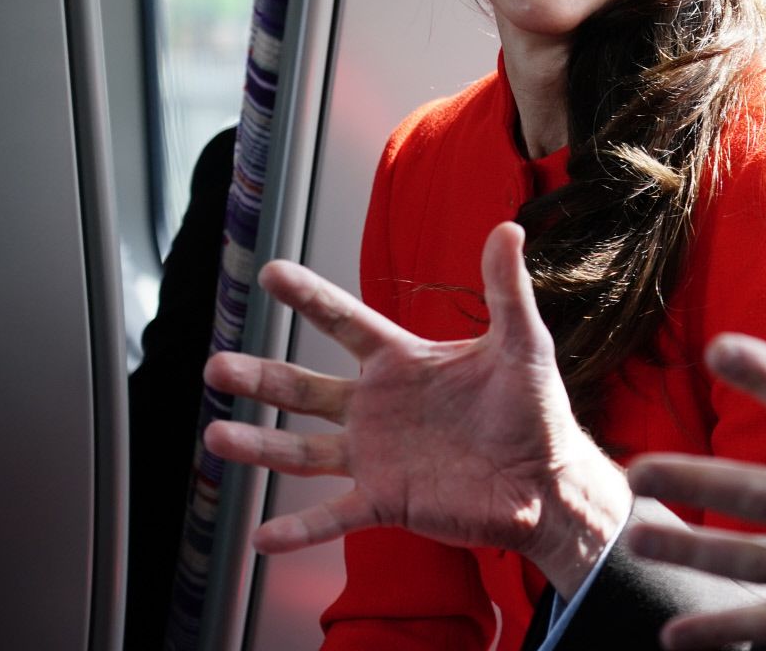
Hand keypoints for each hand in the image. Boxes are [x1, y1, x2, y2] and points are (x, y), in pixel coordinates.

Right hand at [202, 222, 630, 592]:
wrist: (549, 483)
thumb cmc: (538, 411)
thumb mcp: (523, 344)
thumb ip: (507, 289)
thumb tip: (508, 228)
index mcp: (405, 363)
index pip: (345, 322)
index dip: (309, 297)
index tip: (270, 272)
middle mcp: (379, 407)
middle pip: (304, 387)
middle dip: (259, 375)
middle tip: (216, 365)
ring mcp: (377, 456)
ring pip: (302, 450)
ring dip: (259, 444)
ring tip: (216, 434)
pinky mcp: (386, 500)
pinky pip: (332, 517)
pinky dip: (296, 529)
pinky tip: (260, 537)